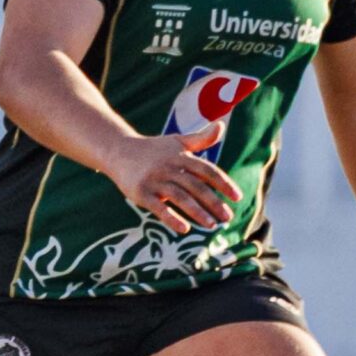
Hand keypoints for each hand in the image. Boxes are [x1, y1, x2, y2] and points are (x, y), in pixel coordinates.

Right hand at [102, 121, 240, 235]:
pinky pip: (158, 207)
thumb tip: (221, 126)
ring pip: (180, 197)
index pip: (207, 170)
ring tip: (211, 225)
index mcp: (180, 156)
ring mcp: (154, 181)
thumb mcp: (176, 141)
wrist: (118, 151)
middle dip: (214, 202)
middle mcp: (169, 168)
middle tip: (228, 217)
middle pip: (196, 186)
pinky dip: (171, 219)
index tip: (238, 197)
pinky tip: (184, 229)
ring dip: (197, 212)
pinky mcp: (140, 193)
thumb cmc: (152, 149)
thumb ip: (200, 138)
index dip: (223, 183)